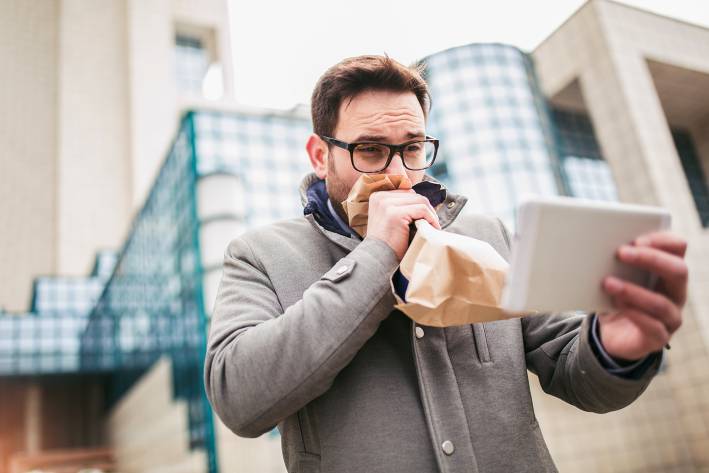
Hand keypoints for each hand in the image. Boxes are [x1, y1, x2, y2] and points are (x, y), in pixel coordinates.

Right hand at [366, 189, 439, 259]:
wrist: (377, 260)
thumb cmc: (387, 244)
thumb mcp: (390, 220)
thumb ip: (400, 207)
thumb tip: (424, 202)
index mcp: (378, 196)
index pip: (407, 193)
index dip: (419, 205)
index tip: (426, 219)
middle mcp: (380, 197)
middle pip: (415, 195)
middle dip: (427, 210)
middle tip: (432, 224)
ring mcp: (386, 204)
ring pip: (420, 201)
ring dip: (431, 214)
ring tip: (433, 227)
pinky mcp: (395, 214)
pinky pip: (422, 209)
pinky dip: (431, 219)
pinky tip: (432, 229)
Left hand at [598, 231, 687, 361]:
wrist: (612, 334)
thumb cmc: (617, 297)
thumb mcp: (618, 276)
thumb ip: (616, 262)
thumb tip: (597, 244)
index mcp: (668, 271)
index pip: (678, 248)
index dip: (662, 240)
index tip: (637, 239)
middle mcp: (676, 292)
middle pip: (678, 270)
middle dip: (650, 259)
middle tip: (620, 252)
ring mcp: (671, 317)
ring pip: (661, 302)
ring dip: (632, 290)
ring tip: (608, 283)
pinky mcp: (659, 337)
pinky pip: (652, 327)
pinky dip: (633, 314)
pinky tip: (617, 305)